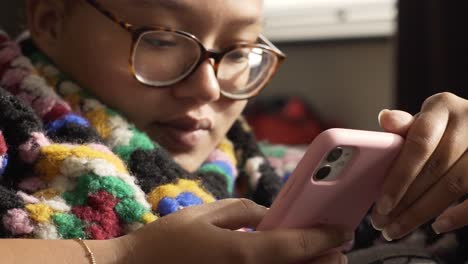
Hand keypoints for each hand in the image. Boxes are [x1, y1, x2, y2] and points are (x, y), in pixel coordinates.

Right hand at [117, 198, 352, 263]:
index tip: (343, 230)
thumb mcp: (205, 213)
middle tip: (336, 249)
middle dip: (326, 261)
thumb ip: (245, 210)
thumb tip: (272, 215)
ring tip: (317, 258)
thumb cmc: (166, 242)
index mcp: (245, 253)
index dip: (326, 236)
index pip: (299, 245)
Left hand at [370, 92, 467, 240]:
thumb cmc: (443, 128)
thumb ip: (404, 126)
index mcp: (443, 107)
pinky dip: (458, 215)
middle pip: (434, 169)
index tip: (382, 203)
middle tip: (382, 222)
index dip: (400, 176)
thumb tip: (385, 118)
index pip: (419, 143)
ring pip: (454, 186)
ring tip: (397, 228)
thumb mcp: (423, 121)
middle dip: (404, 201)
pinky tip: (437, 226)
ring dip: (422, 212)